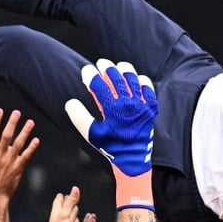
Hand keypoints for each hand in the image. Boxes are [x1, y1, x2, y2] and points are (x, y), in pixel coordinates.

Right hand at [0, 108, 38, 198]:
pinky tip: (36, 140)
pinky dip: (31, 147)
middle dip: (12, 122)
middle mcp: (0, 154)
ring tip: (30, 122)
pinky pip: (26, 155)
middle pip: (7, 135)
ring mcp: (10, 161)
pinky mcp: (18, 168)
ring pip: (18, 143)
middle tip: (17, 112)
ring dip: (25, 131)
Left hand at [41, 187, 81, 221]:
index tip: (62, 193)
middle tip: (70, 197)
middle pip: (64, 209)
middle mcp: (59, 220)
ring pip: (69, 217)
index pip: (58, 202)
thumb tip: (75, 188)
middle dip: (68, 203)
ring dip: (73, 212)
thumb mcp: (65, 214)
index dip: (61, 197)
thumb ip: (70, 201)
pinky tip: (77, 221)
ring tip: (76, 207)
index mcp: (56, 213)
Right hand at [64, 60, 157, 177]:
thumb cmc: (110, 146)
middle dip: (107, 68)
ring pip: (133, 80)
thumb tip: (70, 102)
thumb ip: (79, 117)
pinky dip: (142, 81)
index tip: (86, 70)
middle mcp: (128, 105)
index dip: (91, 75)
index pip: (99, 86)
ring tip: (118, 65)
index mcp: (112, 110)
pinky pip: (148, 89)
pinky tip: (137, 78)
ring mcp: (141, 105)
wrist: (132, 159)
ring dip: (125, 70)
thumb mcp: (91, 134)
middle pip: (116, 78)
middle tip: (101, 63)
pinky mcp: (151, 109)